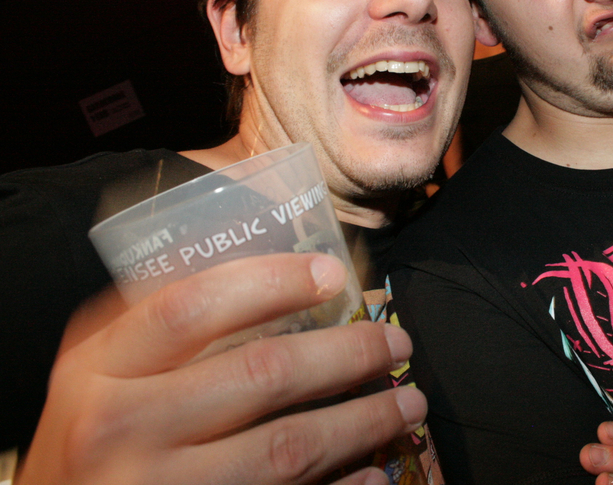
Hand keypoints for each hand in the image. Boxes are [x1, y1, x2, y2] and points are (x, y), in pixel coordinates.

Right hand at [16, 253, 424, 484]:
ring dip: (363, 422)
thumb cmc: (89, 437)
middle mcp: (123, 430)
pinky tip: (373, 473)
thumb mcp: (95, 371)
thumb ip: (154, 321)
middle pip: (260, 375)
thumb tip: (257, 264)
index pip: (192, 307)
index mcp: (99, 369)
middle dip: (347, 355)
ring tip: (407, 404)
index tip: (331, 275)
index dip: (271, 283)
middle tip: (396, 344)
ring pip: (287, 448)